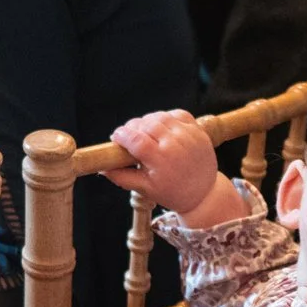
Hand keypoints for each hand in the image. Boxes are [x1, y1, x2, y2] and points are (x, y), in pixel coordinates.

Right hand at [101, 110, 240, 225]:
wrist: (203, 193)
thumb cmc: (172, 192)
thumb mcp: (146, 189)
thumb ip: (123, 177)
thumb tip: (102, 168)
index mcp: (162, 160)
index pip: (136, 139)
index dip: (122, 135)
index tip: (115, 137)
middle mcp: (176, 144)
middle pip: (146, 124)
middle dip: (132, 127)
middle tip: (127, 136)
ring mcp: (189, 135)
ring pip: (160, 117)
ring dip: (147, 121)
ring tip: (142, 132)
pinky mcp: (197, 130)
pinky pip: (176, 114)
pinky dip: (165, 117)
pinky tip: (159, 127)